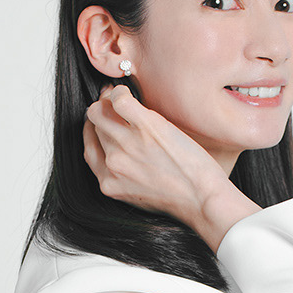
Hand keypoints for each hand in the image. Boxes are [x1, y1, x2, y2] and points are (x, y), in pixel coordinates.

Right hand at [82, 83, 230, 228]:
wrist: (203, 199)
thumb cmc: (180, 198)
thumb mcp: (140, 195)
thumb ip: (124, 176)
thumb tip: (123, 152)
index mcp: (109, 182)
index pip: (90, 147)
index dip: (94, 130)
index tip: (103, 121)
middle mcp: (112, 163)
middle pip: (96, 127)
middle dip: (102, 112)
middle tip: (112, 103)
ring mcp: (126, 145)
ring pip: (100, 110)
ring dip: (108, 100)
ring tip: (121, 97)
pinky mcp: (145, 127)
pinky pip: (119, 100)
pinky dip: (120, 92)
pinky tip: (127, 92)